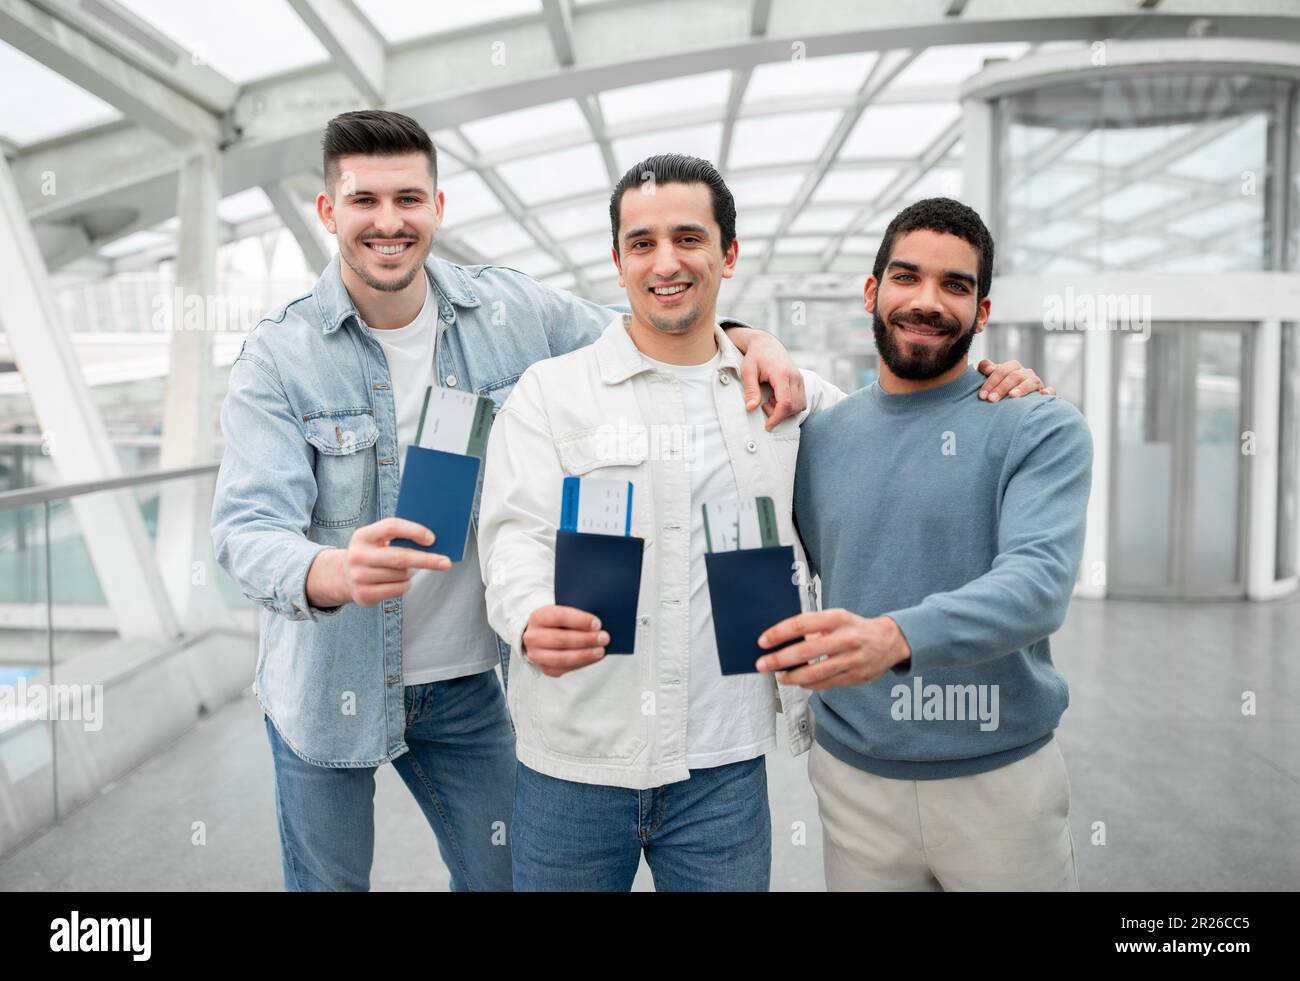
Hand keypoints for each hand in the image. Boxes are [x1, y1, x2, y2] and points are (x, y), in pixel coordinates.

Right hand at [307, 517, 450, 608]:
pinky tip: (396, 580)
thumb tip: (433, 543)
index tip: (432, 539)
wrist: (343, 575)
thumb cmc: (372, 552)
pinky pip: (399, 589)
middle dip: (427, 560)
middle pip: (400, 557)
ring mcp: (359, 577)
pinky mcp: (364, 595)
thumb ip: (399, 537)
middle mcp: (357, 556)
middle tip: (446, 563)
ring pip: (402, 575)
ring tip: (402, 569)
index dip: (414, 531)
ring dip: (411, 572)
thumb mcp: (378, 539)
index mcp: (363, 535)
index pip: (392, 527)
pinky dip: (405, 584)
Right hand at [521, 605, 609, 676]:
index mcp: (538, 617)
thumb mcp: (563, 611)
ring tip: (600, 651)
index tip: (597, 623)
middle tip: (604, 638)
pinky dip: (581, 664)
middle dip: (585, 640)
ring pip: (561, 658)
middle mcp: (533, 637)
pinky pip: (564, 669)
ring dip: (584, 655)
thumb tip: (597, 625)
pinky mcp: (544, 668)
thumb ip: (577, 615)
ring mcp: (536, 655)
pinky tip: (593, 658)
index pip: (559, 617)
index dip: (580, 621)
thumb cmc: (558, 621)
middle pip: (561, 639)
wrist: (540, 635)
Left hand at [734, 329, 806, 430]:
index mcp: (782, 374)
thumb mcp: (747, 371)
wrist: (767, 344)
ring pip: (800, 405)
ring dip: (785, 410)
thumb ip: (750, 389)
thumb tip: (751, 408)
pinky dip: (790, 405)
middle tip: (764, 405)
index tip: (767, 426)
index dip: (777, 417)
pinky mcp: (801, 382)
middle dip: (779, 413)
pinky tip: (777, 398)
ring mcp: (800, 379)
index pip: (785, 402)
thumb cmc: (755, 357)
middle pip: (794, 406)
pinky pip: (801, 401)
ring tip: (770, 400)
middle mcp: (795, 377)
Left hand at [755, 609, 910, 688]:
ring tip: (781, 677)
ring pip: (815, 673)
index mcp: (838, 618)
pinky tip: (800, 682)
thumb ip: (814, 627)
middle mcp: (845, 638)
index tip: (763, 641)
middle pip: (805, 651)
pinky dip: (810, 684)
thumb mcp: (837, 618)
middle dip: (779, 660)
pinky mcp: (855, 676)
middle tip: (763, 664)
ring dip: (793, 677)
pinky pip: (827, 683)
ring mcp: (852, 659)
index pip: (801, 624)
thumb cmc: (856, 628)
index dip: (779, 633)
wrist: (890, 641)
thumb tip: (784, 639)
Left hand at [976, 359, 1054, 400]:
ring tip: (1012, 396)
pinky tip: (1043, 395)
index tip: (982, 395)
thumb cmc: (1000, 386)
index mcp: (1013, 368)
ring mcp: (1036, 382)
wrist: (1016, 397)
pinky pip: (1050, 391)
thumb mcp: (992, 377)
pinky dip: (1048, 392)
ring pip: (1031, 381)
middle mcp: (1025, 373)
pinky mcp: (1045, 393)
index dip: (991, 381)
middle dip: (1002, 387)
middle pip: (1015, 376)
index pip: (1002, 370)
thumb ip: (986, 368)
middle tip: (991, 400)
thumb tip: (988, 368)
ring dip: (1022, 388)